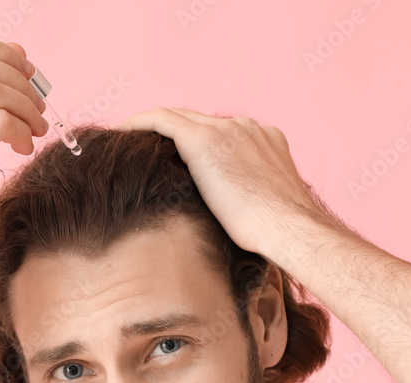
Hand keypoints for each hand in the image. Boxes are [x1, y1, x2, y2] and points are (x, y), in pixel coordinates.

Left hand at [117, 108, 346, 263]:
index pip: (222, 135)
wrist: (289, 229)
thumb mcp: (264, 210)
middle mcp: (246, 127)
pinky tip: (121, 132)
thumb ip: (247, 202)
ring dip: (153, 127)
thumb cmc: (281, 236)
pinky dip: (140, 122)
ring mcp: (227, 130)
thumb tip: (230, 226)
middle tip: (144, 146)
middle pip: (198, 121)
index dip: (197, 144)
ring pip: (179, 118)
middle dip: (172, 131)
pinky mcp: (205, 140)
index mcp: (265, 141)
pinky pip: (162, 120)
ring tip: (129, 141)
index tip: (177, 159)